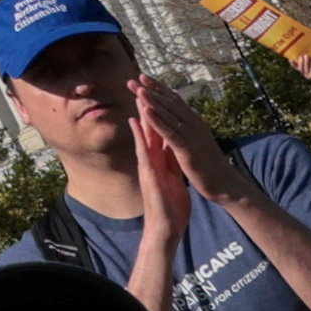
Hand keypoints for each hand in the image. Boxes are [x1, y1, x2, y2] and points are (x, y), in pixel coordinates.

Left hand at [132, 72, 246, 204]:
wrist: (226, 184)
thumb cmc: (211, 164)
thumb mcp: (199, 141)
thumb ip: (191, 127)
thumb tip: (183, 113)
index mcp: (196, 122)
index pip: (175, 100)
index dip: (159, 88)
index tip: (144, 77)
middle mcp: (194, 125)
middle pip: (170, 103)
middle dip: (152, 90)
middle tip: (135, 78)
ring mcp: (192, 136)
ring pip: (169, 115)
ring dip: (153, 101)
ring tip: (138, 89)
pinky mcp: (188, 149)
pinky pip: (170, 132)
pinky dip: (157, 120)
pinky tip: (145, 111)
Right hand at [133, 80, 198, 248]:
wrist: (166, 227)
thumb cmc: (171, 205)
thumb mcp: (174, 178)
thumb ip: (172, 161)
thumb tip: (174, 146)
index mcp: (160, 159)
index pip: (159, 131)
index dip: (158, 111)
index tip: (157, 91)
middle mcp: (151, 159)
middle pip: (150, 128)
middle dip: (146, 106)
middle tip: (142, 83)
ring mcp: (148, 166)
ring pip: (144, 135)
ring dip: (140, 114)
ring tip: (137, 93)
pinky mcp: (148, 175)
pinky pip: (144, 152)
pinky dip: (140, 137)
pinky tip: (136, 123)